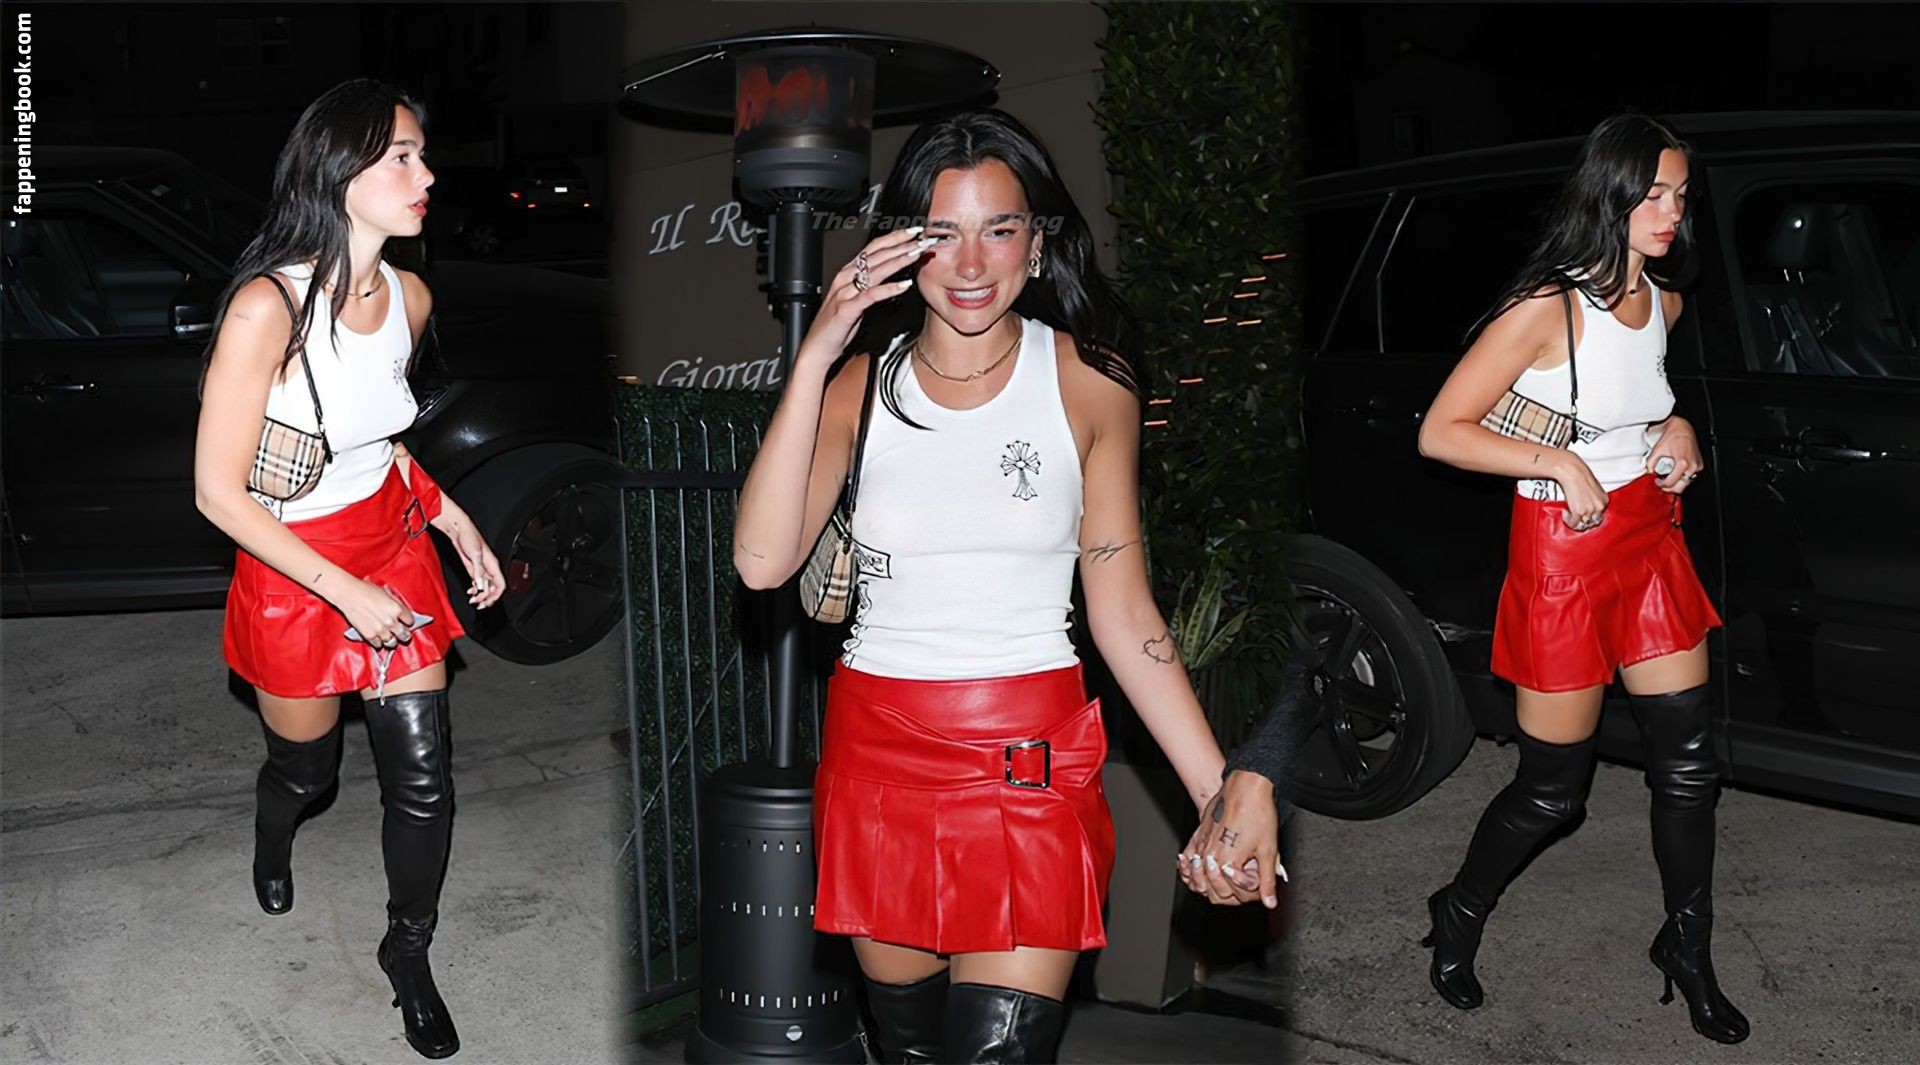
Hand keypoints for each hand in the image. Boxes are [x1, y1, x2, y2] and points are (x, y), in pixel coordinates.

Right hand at [333, 579, 414, 647]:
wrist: (348, 594)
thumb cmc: (365, 590)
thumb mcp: (386, 593)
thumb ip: (395, 604)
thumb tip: (401, 612)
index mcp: (397, 609)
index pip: (410, 621)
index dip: (407, 622)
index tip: (405, 623)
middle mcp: (391, 621)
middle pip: (404, 635)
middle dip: (404, 634)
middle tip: (401, 633)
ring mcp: (380, 629)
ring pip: (392, 642)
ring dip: (391, 639)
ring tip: (388, 636)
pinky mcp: (369, 635)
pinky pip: (378, 645)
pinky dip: (378, 642)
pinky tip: (376, 637)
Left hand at [434, 504, 504, 608]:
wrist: (458, 529)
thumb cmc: (469, 535)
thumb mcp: (475, 554)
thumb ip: (478, 570)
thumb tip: (480, 584)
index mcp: (493, 564)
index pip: (500, 585)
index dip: (496, 596)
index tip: (487, 602)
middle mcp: (488, 568)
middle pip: (493, 588)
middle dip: (486, 598)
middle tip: (478, 603)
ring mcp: (480, 568)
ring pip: (485, 587)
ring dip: (480, 594)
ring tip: (472, 599)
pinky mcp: (472, 568)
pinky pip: (477, 582)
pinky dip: (475, 589)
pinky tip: (470, 591)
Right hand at [794, 227, 933, 369]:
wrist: (816, 348)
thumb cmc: (836, 328)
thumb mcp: (856, 302)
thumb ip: (870, 288)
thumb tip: (890, 280)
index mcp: (847, 274)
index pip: (873, 249)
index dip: (893, 238)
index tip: (913, 233)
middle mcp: (845, 278)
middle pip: (876, 255)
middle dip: (900, 244)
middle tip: (921, 237)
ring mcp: (845, 292)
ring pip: (875, 270)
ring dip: (898, 260)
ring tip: (916, 254)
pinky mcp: (847, 309)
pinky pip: (871, 295)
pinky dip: (888, 289)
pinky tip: (904, 285)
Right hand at [1177, 771, 1284, 908]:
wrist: (1246, 787)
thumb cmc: (1257, 814)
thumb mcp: (1268, 851)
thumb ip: (1267, 881)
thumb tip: (1270, 902)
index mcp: (1227, 863)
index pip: (1233, 894)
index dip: (1248, 894)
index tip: (1259, 886)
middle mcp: (1210, 857)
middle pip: (1213, 892)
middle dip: (1231, 893)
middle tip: (1246, 883)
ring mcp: (1201, 846)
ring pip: (1198, 880)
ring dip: (1210, 885)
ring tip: (1224, 883)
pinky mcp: (1197, 836)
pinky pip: (1187, 861)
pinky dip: (1190, 870)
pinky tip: (1197, 870)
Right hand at [1553, 451, 1608, 531]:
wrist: (1573, 472)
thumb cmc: (1581, 477)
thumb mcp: (1593, 489)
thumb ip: (1593, 500)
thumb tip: (1587, 506)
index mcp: (1604, 501)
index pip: (1600, 515)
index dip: (1590, 515)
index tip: (1582, 512)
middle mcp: (1599, 507)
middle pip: (1593, 522)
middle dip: (1584, 520)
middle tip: (1575, 515)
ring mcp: (1590, 511)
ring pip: (1583, 525)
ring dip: (1575, 521)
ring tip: (1570, 514)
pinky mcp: (1579, 512)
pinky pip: (1573, 523)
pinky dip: (1568, 519)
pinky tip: (1566, 511)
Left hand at [1647, 418, 1704, 493]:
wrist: (1683, 428)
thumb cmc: (1673, 436)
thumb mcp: (1657, 450)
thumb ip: (1651, 463)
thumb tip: (1649, 473)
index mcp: (1682, 463)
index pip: (1671, 483)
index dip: (1661, 484)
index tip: (1657, 481)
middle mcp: (1692, 466)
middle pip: (1680, 487)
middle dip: (1669, 488)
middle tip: (1661, 483)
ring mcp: (1698, 466)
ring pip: (1686, 483)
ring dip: (1676, 484)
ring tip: (1667, 478)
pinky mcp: (1700, 465)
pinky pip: (1691, 477)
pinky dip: (1682, 478)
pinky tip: (1675, 474)